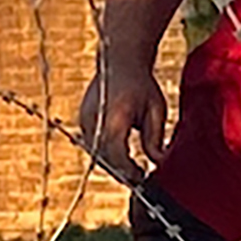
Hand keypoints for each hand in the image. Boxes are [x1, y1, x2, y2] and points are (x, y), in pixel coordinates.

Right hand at [77, 52, 167, 185]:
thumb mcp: (156, 110)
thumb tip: (157, 162)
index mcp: (115, 118)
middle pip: (105, 159)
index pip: (118, 156)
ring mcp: (86, 120)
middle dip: (121, 172)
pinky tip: (121, 157)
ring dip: (113, 164)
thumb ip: (155, 138)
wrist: (120, 61)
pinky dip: (106, 153)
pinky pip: (93, 145)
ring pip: (97, 154)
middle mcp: (95, 120)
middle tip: (138, 179)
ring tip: (131, 170)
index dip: (129, 172)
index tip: (142, 178)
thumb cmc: (141, 84)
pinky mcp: (83, 121)